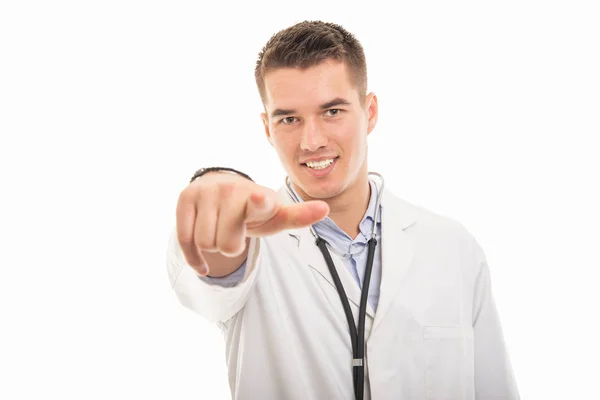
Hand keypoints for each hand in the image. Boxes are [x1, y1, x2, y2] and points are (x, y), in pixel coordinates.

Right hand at [176, 172, 328, 273]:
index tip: (261, 200)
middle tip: (235, 232)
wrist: (221, 189)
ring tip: (220, 232)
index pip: (257, 202)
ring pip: (205, 242)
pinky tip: (203, 263)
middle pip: (226, 243)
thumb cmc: (253, 209)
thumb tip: (325, 210)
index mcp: (257, 197)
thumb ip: (298, 216)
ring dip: (213, 246)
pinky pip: (185, 239)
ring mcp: (206, 192)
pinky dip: (194, 257)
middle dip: (231, 245)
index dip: (259, 203)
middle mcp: (230, 190)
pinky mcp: (186, 197)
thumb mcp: (276, 215)